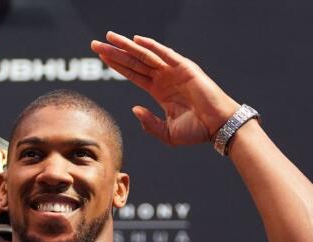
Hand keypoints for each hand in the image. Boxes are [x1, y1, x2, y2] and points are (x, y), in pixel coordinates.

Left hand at [91, 32, 239, 145]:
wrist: (217, 127)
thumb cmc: (197, 131)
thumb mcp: (166, 133)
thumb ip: (149, 123)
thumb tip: (134, 109)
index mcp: (159, 91)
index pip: (133, 74)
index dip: (116, 65)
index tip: (101, 57)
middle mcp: (164, 78)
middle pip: (134, 62)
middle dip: (114, 53)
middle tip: (95, 44)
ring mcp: (173, 71)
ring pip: (145, 56)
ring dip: (126, 46)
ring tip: (108, 38)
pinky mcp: (184, 68)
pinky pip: (165, 54)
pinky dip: (151, 46)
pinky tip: (135, 40)